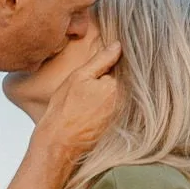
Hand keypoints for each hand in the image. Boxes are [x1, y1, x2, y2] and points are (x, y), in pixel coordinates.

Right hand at [35, 39, 122, 157]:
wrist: (60, 143)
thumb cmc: (65, 110)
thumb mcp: (80, 77)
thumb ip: (101, 60)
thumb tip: (118, 45)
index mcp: (119, 86)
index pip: (128, 65)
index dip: (119, 59)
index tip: (113, 54)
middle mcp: (127, 102)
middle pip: (129, 81)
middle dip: (119, 75)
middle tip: (100, 78)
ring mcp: (125, 116)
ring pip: (126, 94)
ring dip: (117, 90)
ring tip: (97, 94)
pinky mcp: (121, 127)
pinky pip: (122, 108)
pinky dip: (115, 104)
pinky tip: (98, 107)